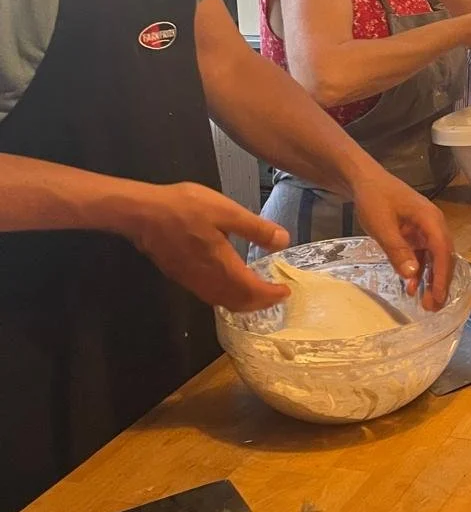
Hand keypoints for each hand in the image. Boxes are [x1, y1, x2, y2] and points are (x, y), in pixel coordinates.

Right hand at [119, 181, 290, 311]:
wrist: (143, 214)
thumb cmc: (186, 208)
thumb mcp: (227, 211)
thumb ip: (256, 228)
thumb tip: (283, 241)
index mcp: (223, 267)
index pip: (253, 292)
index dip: (271, 295)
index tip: (286, 292)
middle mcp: (208, 281)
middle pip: (238, 303)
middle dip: (260, 303)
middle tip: (275, 294)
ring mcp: (192, 281)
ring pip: (223, 302)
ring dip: (243, 302)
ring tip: (258, 291)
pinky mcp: (180, 276)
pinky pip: (210, 295)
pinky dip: (227, 296)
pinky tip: (230, 283)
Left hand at [347, 165, 454, 308]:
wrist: (363, 180)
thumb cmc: (374, 199)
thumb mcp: (382, 226)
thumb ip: (397, 250)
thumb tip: (413, 276)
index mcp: (430, 219)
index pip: (442, 251)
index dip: (442, 276)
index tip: (438, 297)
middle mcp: (433, 224)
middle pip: (443, 257)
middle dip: (440, 282)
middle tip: (433, 307)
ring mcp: (424, 229)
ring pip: (434, 258)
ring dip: (431, 279)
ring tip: (426, 303)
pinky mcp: (415, 233)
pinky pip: (422, 255)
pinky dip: (420, 271)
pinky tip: (412, 287)